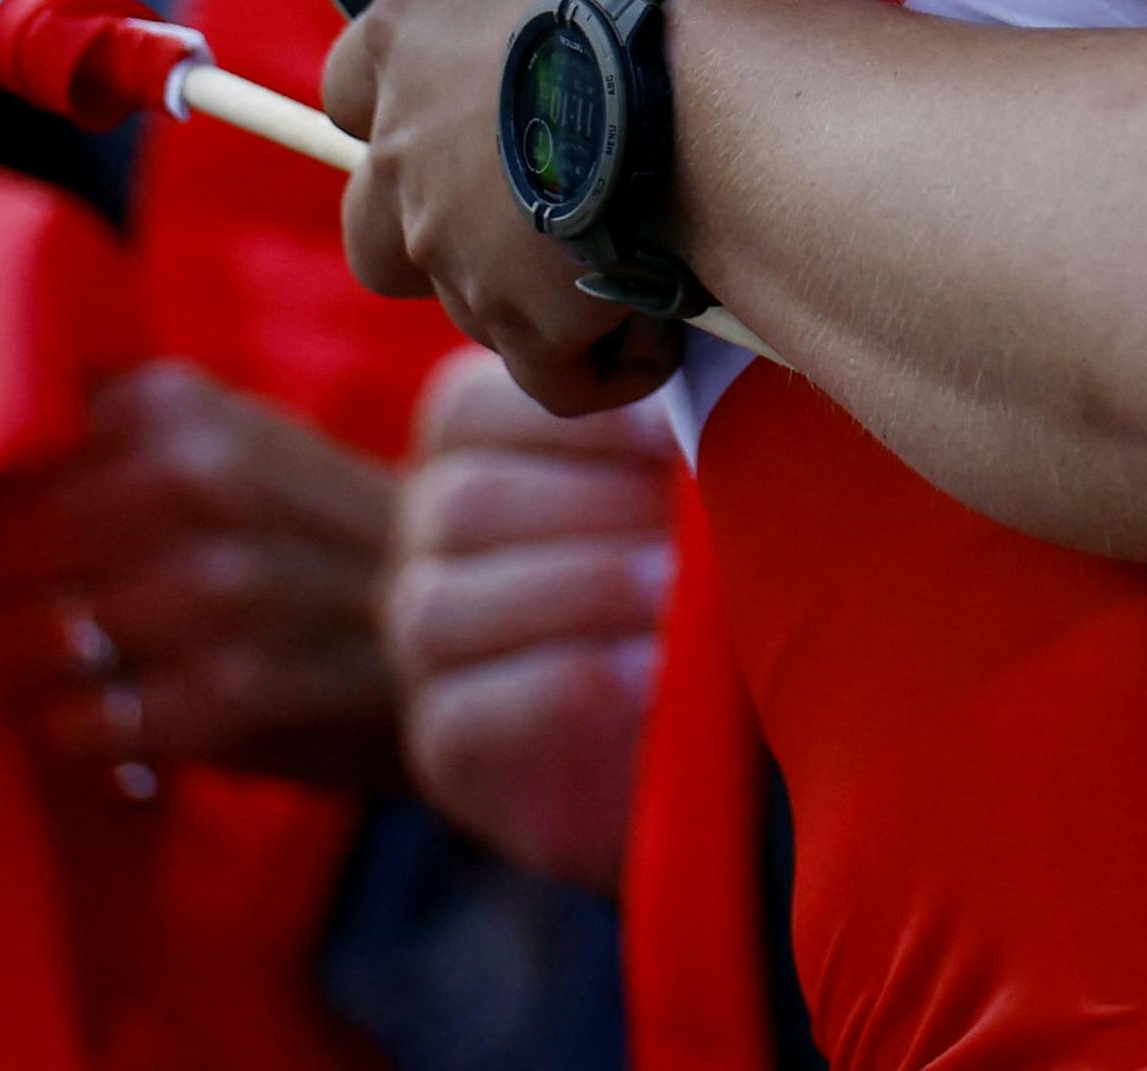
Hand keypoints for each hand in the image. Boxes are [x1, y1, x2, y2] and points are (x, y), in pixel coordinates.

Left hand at [0, 362, 399, 789]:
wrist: (462, 630)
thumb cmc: (318, 540)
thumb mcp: (238, 445)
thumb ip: (121, 436)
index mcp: (186, 408)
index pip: (5, 448)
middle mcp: (200, 483)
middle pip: (0, 546)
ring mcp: (217, 592)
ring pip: (30, 638)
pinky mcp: (227, 697)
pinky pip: (80, 722)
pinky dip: (59, 733)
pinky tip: (71, 727)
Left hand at [327, 0, 728, 415]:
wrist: (687, 75)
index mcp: (399, 37)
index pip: (348, 86)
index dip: (401, 100)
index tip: (479, 95)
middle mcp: (402, 152)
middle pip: (376, 222)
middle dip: (441, 224)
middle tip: (542, 202)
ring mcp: (451, 246)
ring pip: (465, 296)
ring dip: (528, 287)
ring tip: (622, 256)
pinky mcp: (518, 319)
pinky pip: (551, 367)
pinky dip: (597, 358)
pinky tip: (658, 322)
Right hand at [385, 350, 674, 891]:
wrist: (680, 741)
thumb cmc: (688, 585)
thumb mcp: (682, 503)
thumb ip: (679, 451)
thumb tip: (723, 401)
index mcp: (476, 455)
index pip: (471, 410)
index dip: (574, 421)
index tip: (675, 429)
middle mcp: (430, 542)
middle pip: (466, 503)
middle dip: (592, 505)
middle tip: (690, 522)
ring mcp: (423, 650)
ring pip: (446, 606)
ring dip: (577, 590)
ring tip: (673, 591)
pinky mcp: (443, 746)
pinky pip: (467, 710)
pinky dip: (564, 685)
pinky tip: (648, 672)